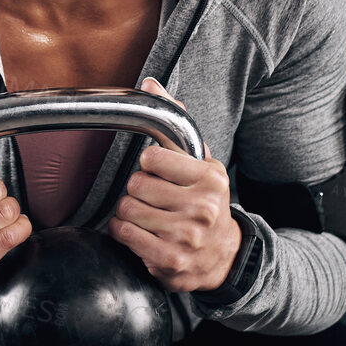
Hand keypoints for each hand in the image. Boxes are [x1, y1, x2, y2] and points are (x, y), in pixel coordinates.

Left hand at [109, 76, 239, 293]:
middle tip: (152, 197)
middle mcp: (202, 207)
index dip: (149, 165)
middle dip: (138, 190)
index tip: (159, 172)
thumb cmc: (205, 202)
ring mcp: (187, 237)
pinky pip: (124, 233)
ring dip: (129, 211)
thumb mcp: (201, 163)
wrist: (222, 257)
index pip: (152, 158)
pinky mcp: (170, 260)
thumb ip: (176, 122)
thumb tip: (150, 85)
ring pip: (126, 209)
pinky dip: (123, 231)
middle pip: (136, 184)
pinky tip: (139, 231)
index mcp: (210, 178)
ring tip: (147, 214)